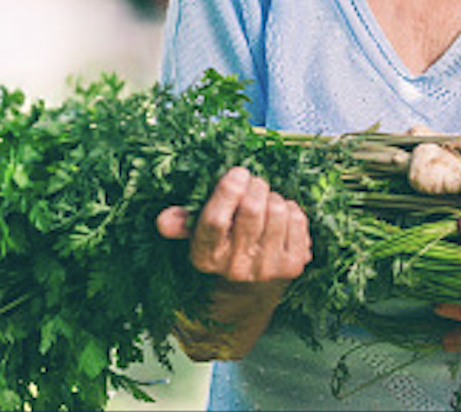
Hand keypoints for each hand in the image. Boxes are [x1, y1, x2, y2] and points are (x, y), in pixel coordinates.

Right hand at [155, 167, 311, 360]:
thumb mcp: (199, 236)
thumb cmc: (224, 246)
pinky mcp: (293, 266)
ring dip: (273, 197)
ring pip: (277, 211)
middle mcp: (236, 268)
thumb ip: (182, 223)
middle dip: (255, 186)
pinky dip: (290, 209)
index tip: (236, 174)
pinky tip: (280, 216)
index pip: (215, 220)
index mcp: (207, 257)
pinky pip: (297, 220)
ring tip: (265, 201)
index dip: (227, 191)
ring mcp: (267, 268)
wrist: (251, 287)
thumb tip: (163, 220)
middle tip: (253, 182)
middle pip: (251, 210)